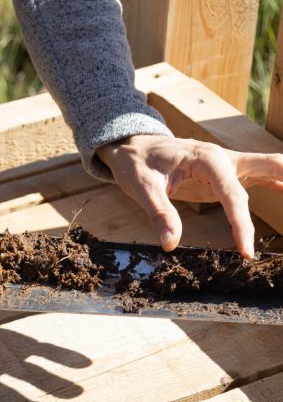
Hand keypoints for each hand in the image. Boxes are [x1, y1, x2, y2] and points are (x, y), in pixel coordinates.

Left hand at [97, 135, 282, 258]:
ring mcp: (231, 165)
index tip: (246, 253)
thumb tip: (171, 244)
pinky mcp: (229, 173)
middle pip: (274, 167)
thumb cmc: (137, 165)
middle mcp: (226, 159)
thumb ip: (159, 214)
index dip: (242, 225)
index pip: (233, 195)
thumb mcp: (142, 188)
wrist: (133, 147)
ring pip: (274, 169)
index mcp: (207, 160)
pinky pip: (263, 179)